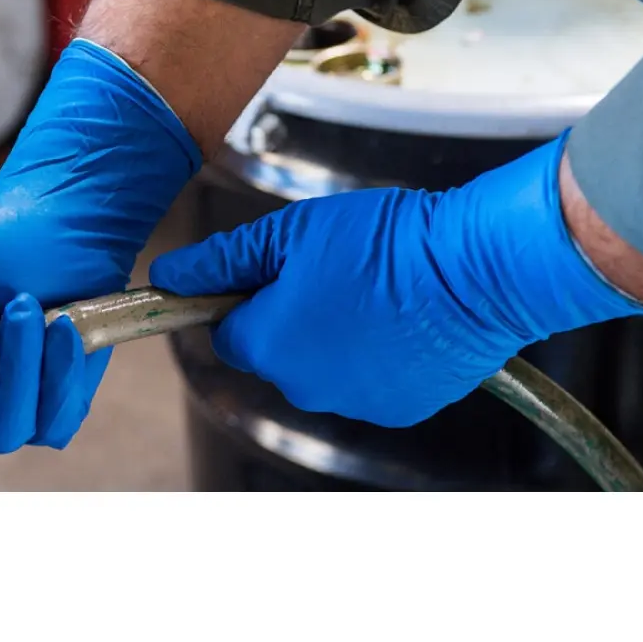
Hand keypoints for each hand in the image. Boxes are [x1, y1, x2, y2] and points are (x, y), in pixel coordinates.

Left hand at [151, 134, 642, 426]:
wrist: (474, 269)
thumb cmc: (380, 241)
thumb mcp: (290, 233)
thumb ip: (221, 261)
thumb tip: (168, 276)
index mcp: (268, 344)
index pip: (227, 331)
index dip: (241, 300)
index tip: (267, 273)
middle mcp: (304, 387)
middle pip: (273, 353)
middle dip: (286, 317)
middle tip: (326, 271)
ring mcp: (354, 403)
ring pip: (320, 369)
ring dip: (330, 338)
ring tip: (369, 291)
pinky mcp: (399, 408)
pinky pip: (365, 381)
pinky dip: (372, 357)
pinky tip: (397, 318)